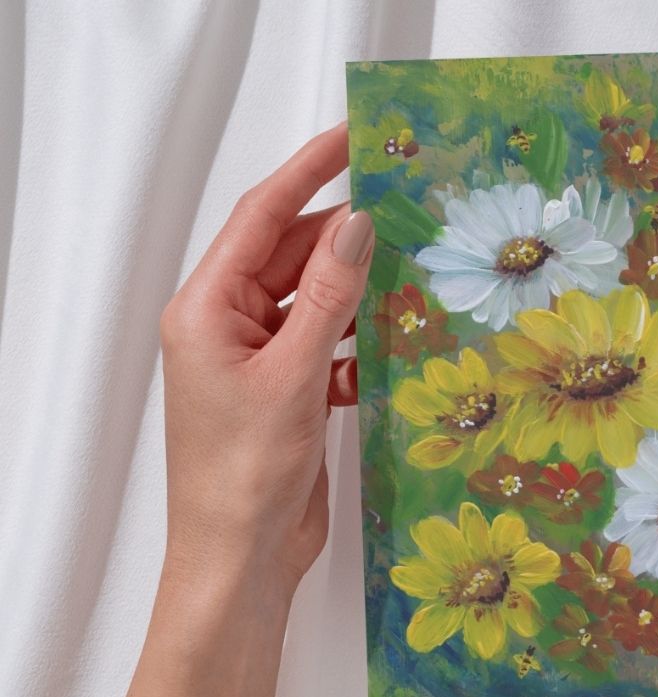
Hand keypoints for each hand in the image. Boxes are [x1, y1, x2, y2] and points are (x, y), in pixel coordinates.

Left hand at [158, 123, 372, 602]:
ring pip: (316, 302)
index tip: (352, 138)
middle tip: (405, 210)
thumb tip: (357, 223)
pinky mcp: (289, 391)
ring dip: (358, 294)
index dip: (307, 173)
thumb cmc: (246, 474)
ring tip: (411, 272)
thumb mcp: (291, 375)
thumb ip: (327, 297)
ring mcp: (260, 359)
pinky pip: (328, 345)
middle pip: (291, 257)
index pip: (261, 219)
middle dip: (344, 237)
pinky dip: (358, 343)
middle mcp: (230, 325)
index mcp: (207, 309)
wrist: (242, 558)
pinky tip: (390, 348)